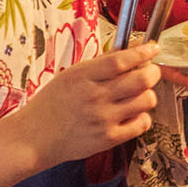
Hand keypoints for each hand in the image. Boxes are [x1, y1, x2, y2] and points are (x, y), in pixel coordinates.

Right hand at [18, 44, 162, 164]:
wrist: (34, 138)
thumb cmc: (52, 105)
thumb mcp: (71, 75)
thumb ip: (103, 63)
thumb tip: (133, 48)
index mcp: (83, 76)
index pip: (121, 60)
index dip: (143, 52)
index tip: (153, 48)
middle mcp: (95, 97)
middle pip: (141, 79)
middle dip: (152, 72)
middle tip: (150, 72)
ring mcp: (103, 119)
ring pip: (146, 100)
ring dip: (148, 94)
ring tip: (138, 95)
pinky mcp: (108, 138)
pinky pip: (142, 124)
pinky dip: (143, 117)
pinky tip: (132, 114)